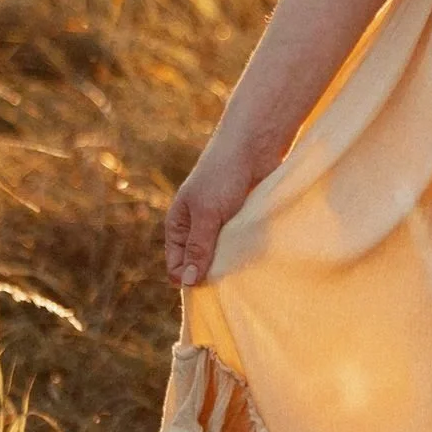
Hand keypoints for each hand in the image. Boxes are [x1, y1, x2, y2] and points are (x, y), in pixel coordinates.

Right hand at [162, 130, 284, 288]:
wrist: (254, 146)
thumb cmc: (223, 176)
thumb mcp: (207, 214)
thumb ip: (198, 248)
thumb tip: (187, 282)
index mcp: (179, 225)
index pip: (177, 265)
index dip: (189, 279)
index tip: (208, 286)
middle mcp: (197, 228)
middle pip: (200, 265)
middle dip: (212, 274)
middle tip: (228, 281)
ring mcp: (220, 225)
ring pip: (222, 257)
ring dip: (231, 264)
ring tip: (243, 270)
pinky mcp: (241, 222)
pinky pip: (240, 246)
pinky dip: (246, 252)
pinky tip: (255, 259)